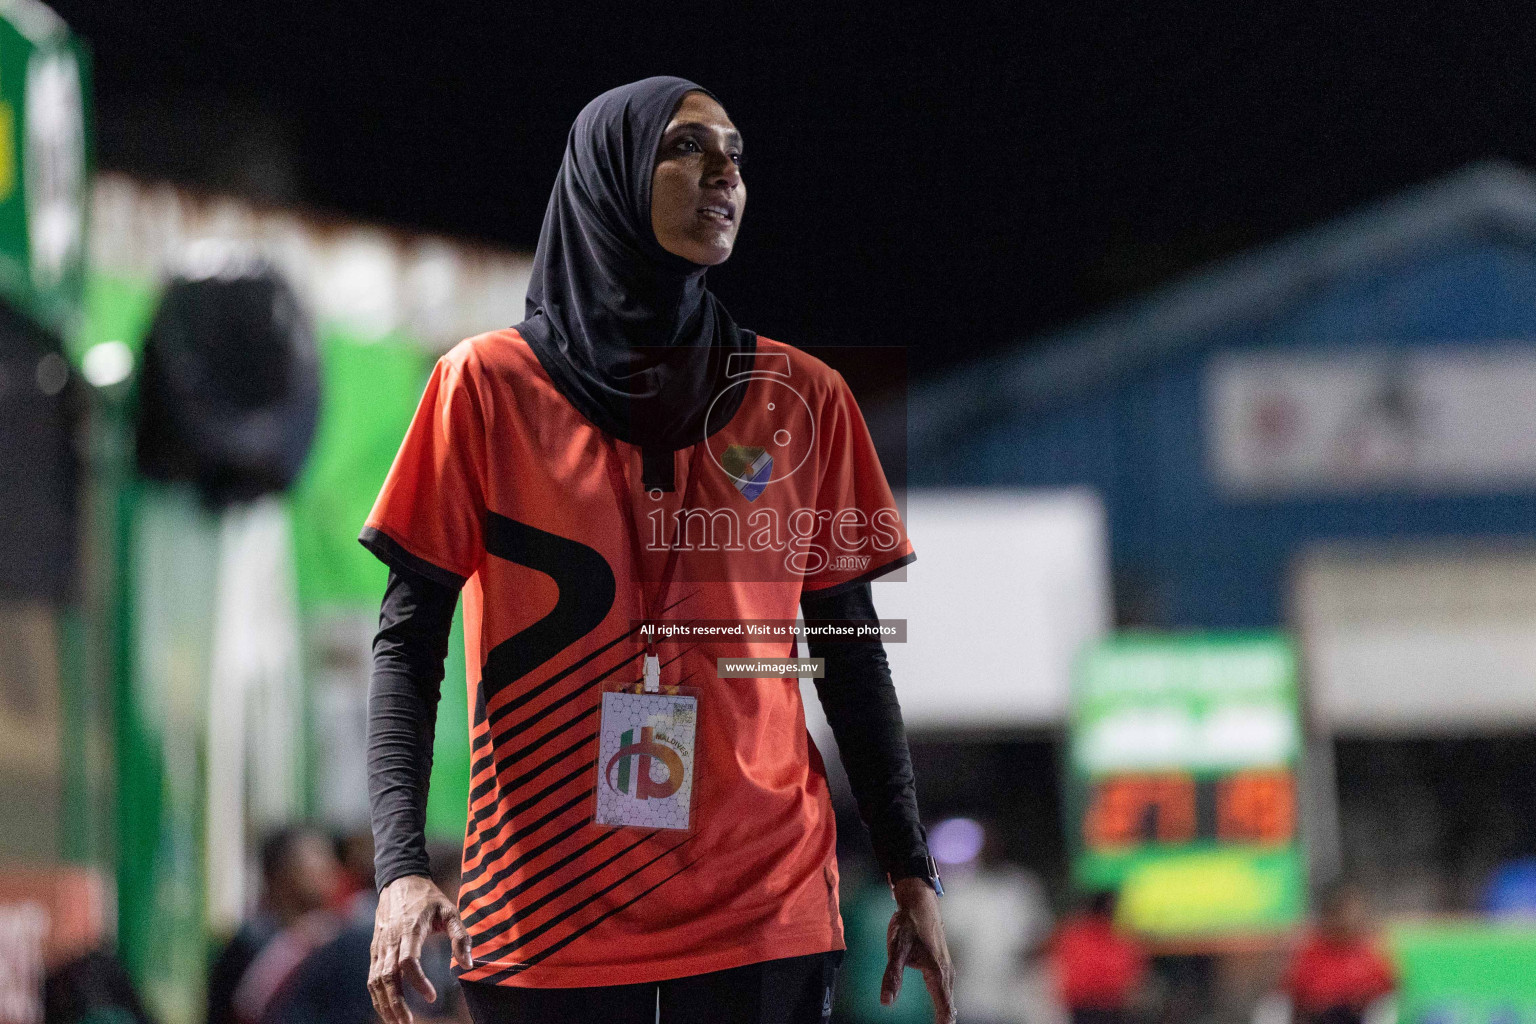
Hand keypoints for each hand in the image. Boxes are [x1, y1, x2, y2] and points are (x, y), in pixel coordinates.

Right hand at [369, 874, 473, 1023]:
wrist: (400, 880)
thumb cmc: (428, 897)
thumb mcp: (450, 910)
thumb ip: (461, 936)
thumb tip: (468, 964)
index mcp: (410, 929)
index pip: (407, 962)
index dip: (418, 982)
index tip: (432, 997)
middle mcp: (391, 940)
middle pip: (387, 977)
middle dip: (396, 1003)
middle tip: (408, 1023)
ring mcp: (380, 946)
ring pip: (376, 980)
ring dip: (385, 1004)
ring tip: (398, 1022)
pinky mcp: (375, 950)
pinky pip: (372, 977)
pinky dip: (377, 996)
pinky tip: (387, 1010)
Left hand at [882, 877, 955, 1022]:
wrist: (920, 902)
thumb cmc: (908, 923)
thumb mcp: (896, 948)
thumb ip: (892, 976)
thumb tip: (886, 1002)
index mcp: (937, 972)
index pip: (944, 1006)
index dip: (943, 1023)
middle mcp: (946, 972)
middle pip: (949, 1005)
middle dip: (945, 1021)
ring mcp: (947, 968)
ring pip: (950, 998)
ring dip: (946, 1014)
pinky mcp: (943, 964)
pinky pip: (948, 990)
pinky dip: (946, 1003)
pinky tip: (944, 1010)